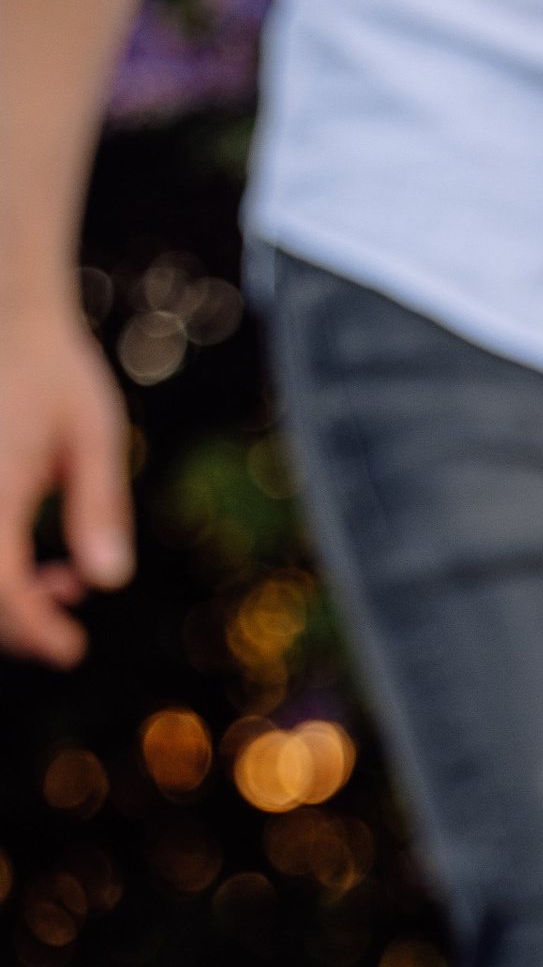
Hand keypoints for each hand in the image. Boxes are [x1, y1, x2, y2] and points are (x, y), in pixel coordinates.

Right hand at [0, 283, 130, 661]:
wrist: (10, 316)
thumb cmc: (55, 369)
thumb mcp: (94, 433)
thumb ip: (100, 505)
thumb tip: (109, 580)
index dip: (29, 626)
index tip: (68, 650)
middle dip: (15, 622)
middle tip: (67, 632)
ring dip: (3, 596)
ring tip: (61, 584)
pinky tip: (35, 564)